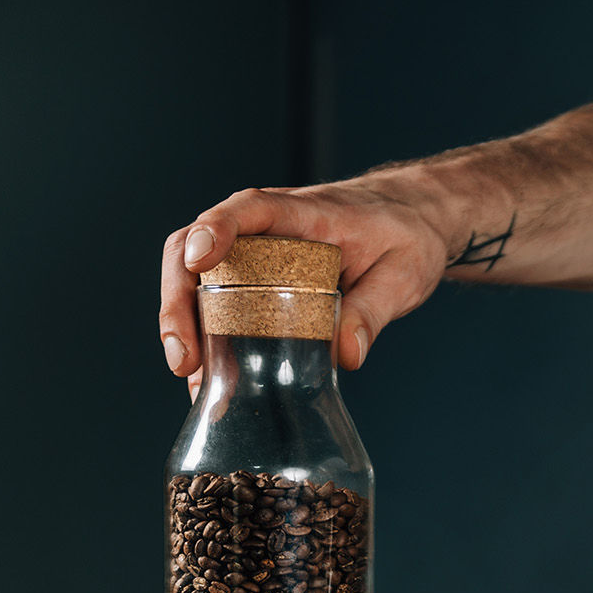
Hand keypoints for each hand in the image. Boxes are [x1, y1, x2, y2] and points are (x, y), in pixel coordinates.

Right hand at [160, 174, 454, 380]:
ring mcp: (255, 254)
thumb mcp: (403, 274)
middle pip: (196, 247)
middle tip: (184, 357)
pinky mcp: (258, 281)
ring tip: (192, 379)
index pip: (247, 209)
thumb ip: (374, 309)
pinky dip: (209, 342)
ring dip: (185, 327)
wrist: (413, 222)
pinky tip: (210, 383)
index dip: (216, 230)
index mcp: (302, 212)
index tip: (197, 260)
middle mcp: (265, 228)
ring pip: (197, 279)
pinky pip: (219, 304)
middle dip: (179, 301)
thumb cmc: (406, 235)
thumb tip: (345, 354)